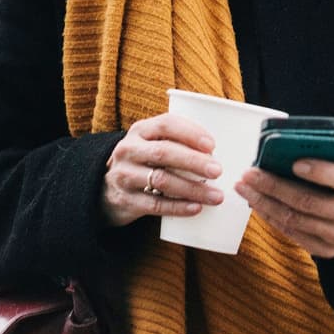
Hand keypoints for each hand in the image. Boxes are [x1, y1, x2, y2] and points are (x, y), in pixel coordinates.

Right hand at [102, 113, 225, 227]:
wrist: (106, 189)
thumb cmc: (144, 162)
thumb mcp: (152, 144)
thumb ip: (179, 142)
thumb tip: (227, 149)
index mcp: (140, 130)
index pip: (166, 124)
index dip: (190, 133)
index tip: (213, 145)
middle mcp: (129, 150)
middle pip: (164, 152)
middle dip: (194, 161)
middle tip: (218, 171)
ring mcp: (124, 175)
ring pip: (161, 180)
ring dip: (192, 188)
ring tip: (216, 196)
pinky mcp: (126, 200)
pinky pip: (154, 204)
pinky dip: (177, 207)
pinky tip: (196, 208)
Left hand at [236, 136, 333, 259]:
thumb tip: (307, 131)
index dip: (319, 171)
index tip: (293, 162)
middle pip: (309, 202)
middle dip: (275, 187)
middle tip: (251, 173)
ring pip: (295, 220)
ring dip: (265, 203)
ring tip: (245, 187)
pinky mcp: (326, 250)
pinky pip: (292, 234)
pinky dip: (270, 217)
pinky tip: (256, 202)